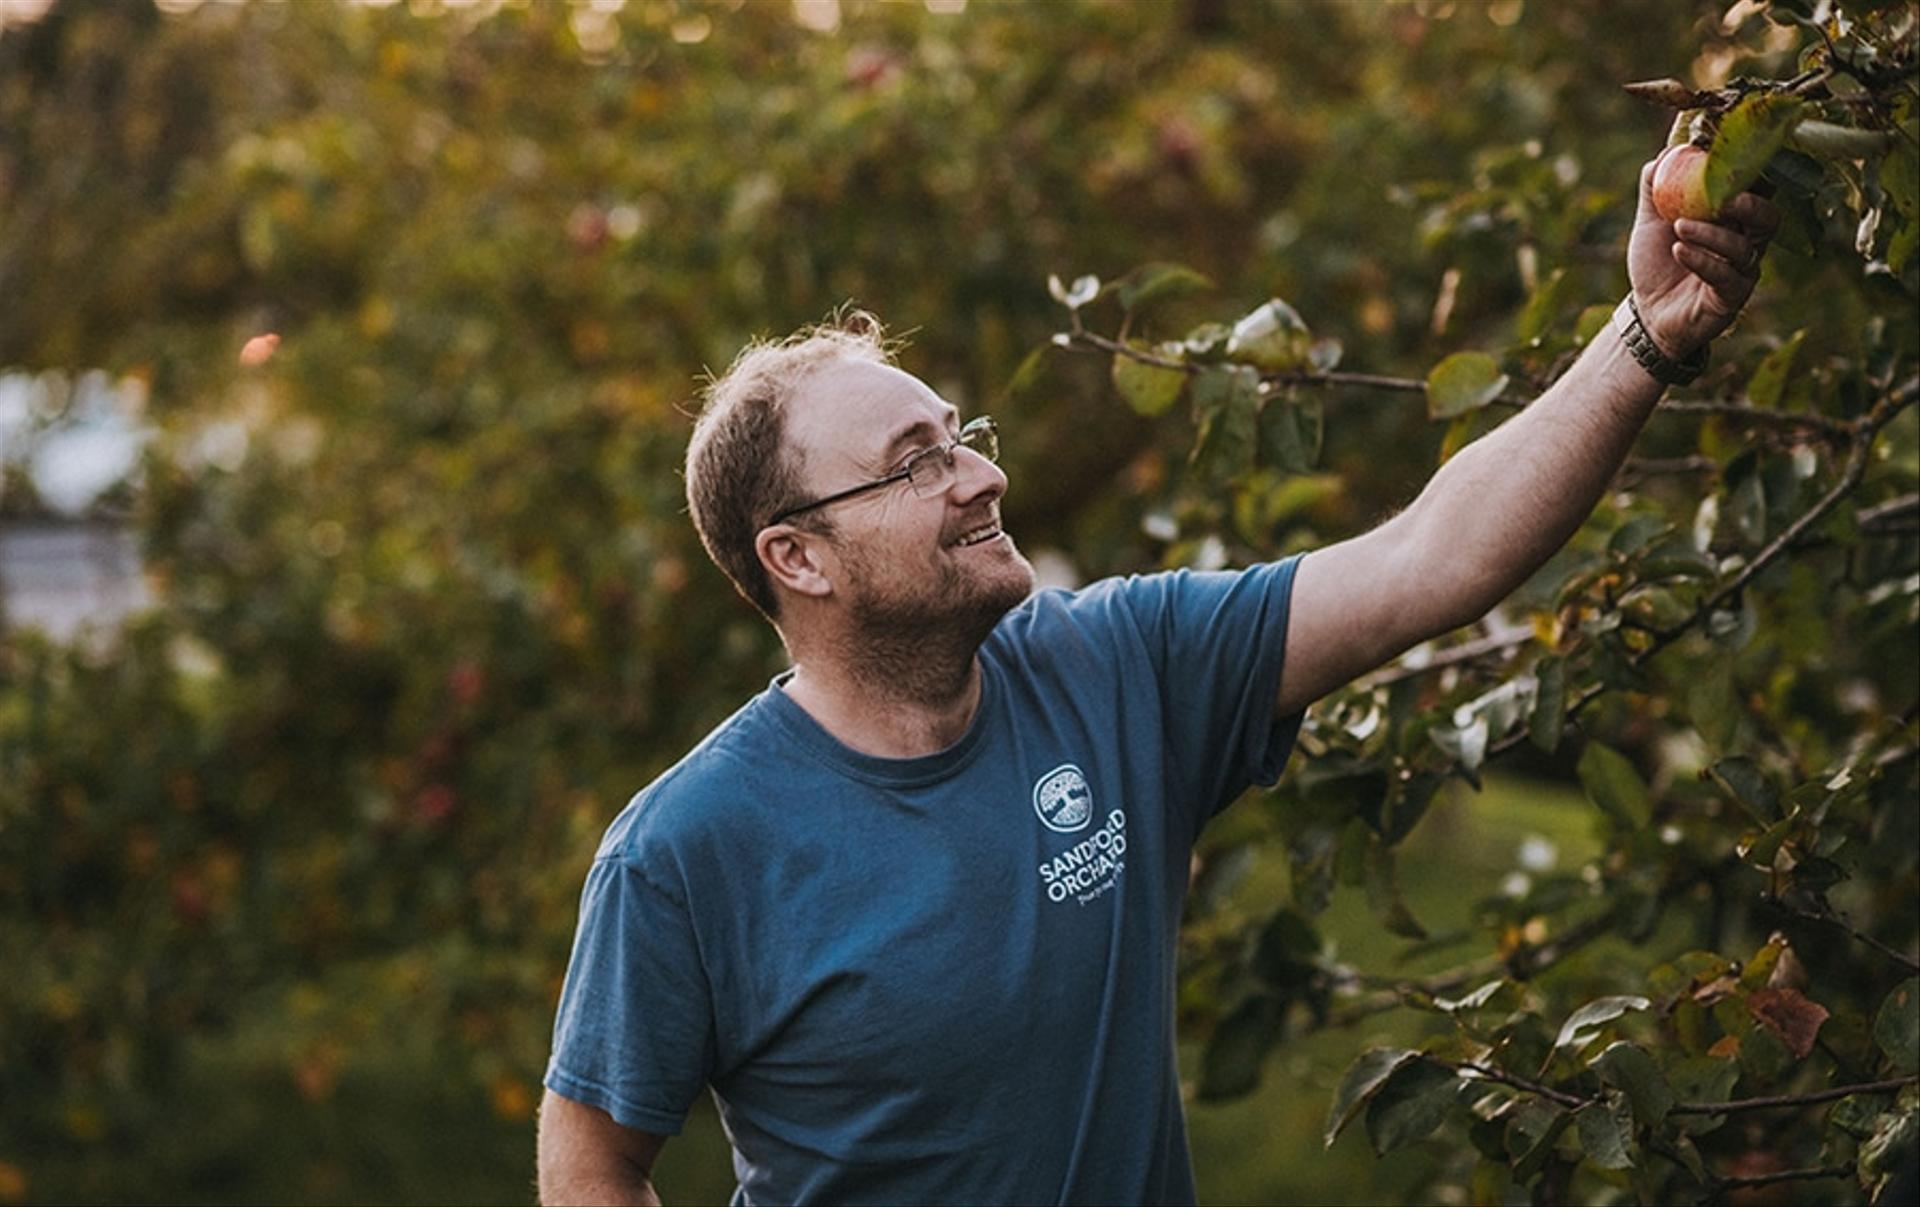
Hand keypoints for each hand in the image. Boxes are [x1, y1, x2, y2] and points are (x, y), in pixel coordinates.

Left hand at [1626, 145, 1780, 360]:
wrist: (1647, 313)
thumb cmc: (1657, 263)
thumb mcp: (1651, 223)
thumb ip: (1656, 189)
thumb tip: (1664, 154)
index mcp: (1734, 218)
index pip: (1758, 190)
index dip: (1753, 173)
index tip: (1729, 157)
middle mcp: (1746, 241)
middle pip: (1768, 216)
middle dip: (1749, 203)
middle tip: (1722, 197)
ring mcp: (1742, 271)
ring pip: (1744, 247)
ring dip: (1712, 233)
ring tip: (1678, 226)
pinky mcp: (1731, 297)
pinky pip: (1725, 276)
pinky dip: (1701, 260)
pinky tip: (1678, 249)